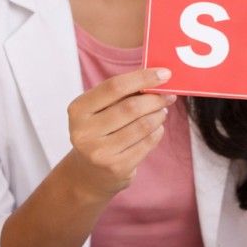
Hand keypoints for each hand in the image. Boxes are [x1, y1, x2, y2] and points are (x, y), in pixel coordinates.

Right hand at [63, 68, 176, 200]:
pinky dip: (157, 132)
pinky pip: (148, 143)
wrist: (90, 174)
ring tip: (161, 111)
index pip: (114, 87)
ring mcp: (100, 153)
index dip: (142, 78)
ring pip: (143, 125)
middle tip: (168, 95)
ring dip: (159, 115)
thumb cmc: (100, 132)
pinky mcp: (117, 167)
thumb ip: (122, 94)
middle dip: (155, 98)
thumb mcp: (99, 110)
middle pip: (131, 107)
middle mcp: (85, 132)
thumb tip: (156, 77)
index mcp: (78, 110)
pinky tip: (155, 128)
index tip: (164, 73)